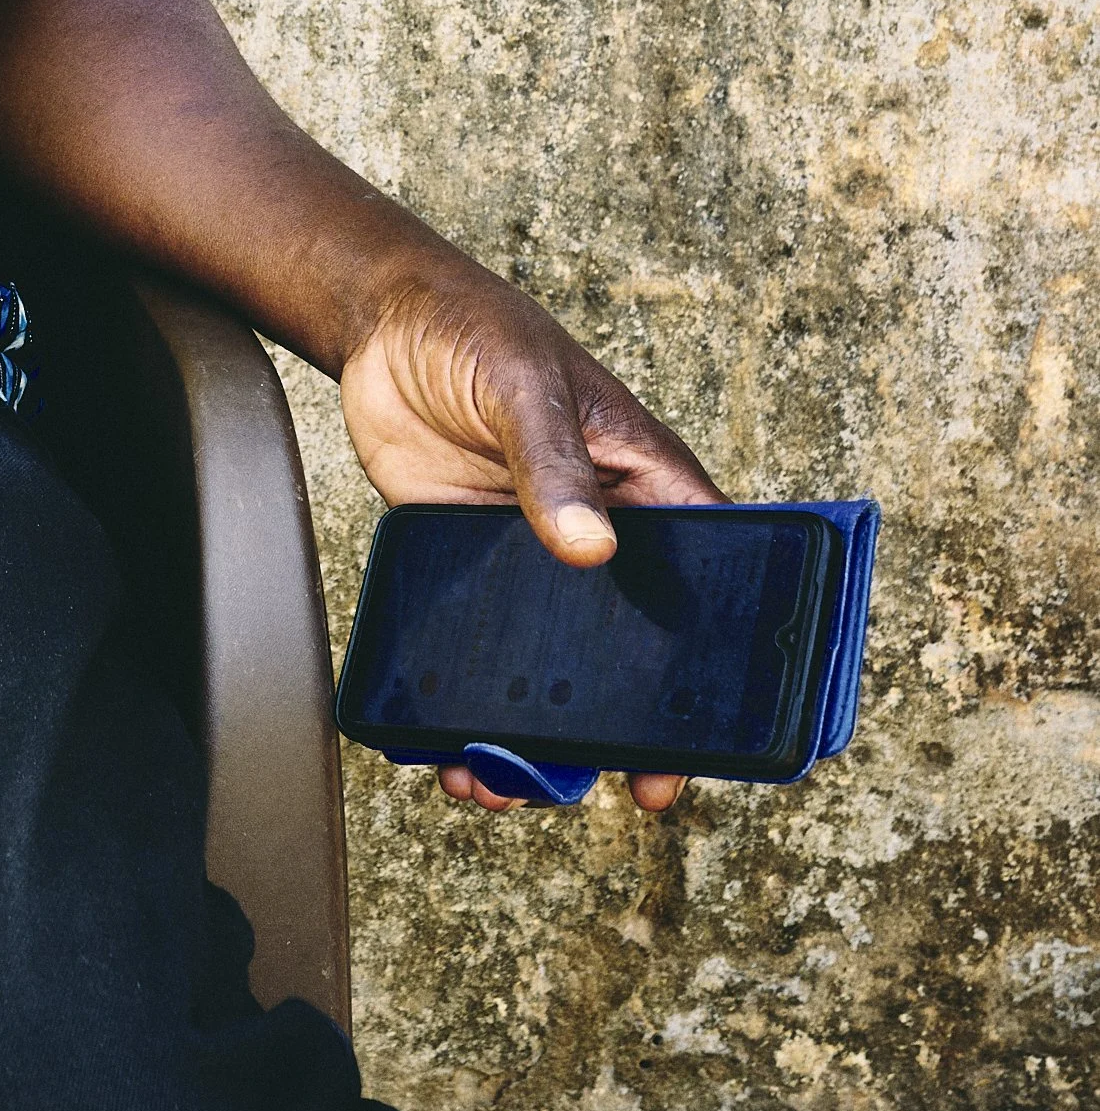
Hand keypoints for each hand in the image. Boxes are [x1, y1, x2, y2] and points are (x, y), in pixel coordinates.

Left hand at [337, 258, 724, 816]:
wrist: (380, 324)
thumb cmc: (476, 328)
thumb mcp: (523, 383)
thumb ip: (553, 464)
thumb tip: (593, 548)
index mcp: (648, 485)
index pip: (714, 580)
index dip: (729, 657)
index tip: (727, 729)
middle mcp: (605, 533)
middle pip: (638, 647)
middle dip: (638, 722)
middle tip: (636, 786)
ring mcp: (536, 557)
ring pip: (558, 665)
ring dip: (541, 730)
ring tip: (505, 776)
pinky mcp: (471, 568)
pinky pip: (485, 652)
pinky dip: (471, 703)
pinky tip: (446, 742)